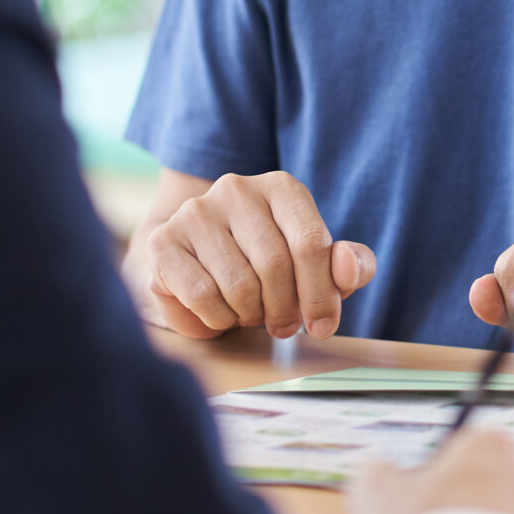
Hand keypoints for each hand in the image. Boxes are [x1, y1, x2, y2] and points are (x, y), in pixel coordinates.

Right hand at [120, 171, 373, 339]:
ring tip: (249, 310)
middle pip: (276, 265)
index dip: (321, 294)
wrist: (195, 263)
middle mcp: (237, 189)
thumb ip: (348, 267)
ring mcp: (196, 212)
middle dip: (285, 309)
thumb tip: (347, 266)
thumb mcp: (317, 267)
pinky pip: (203, 297)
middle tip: (282, 325)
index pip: (311, 242)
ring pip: (240, 285)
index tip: (323, 326)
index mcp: (281, 188)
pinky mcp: (164, 241)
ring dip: (250, 314)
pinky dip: (218, 318)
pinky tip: (221, 311)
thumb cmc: (266, 266)